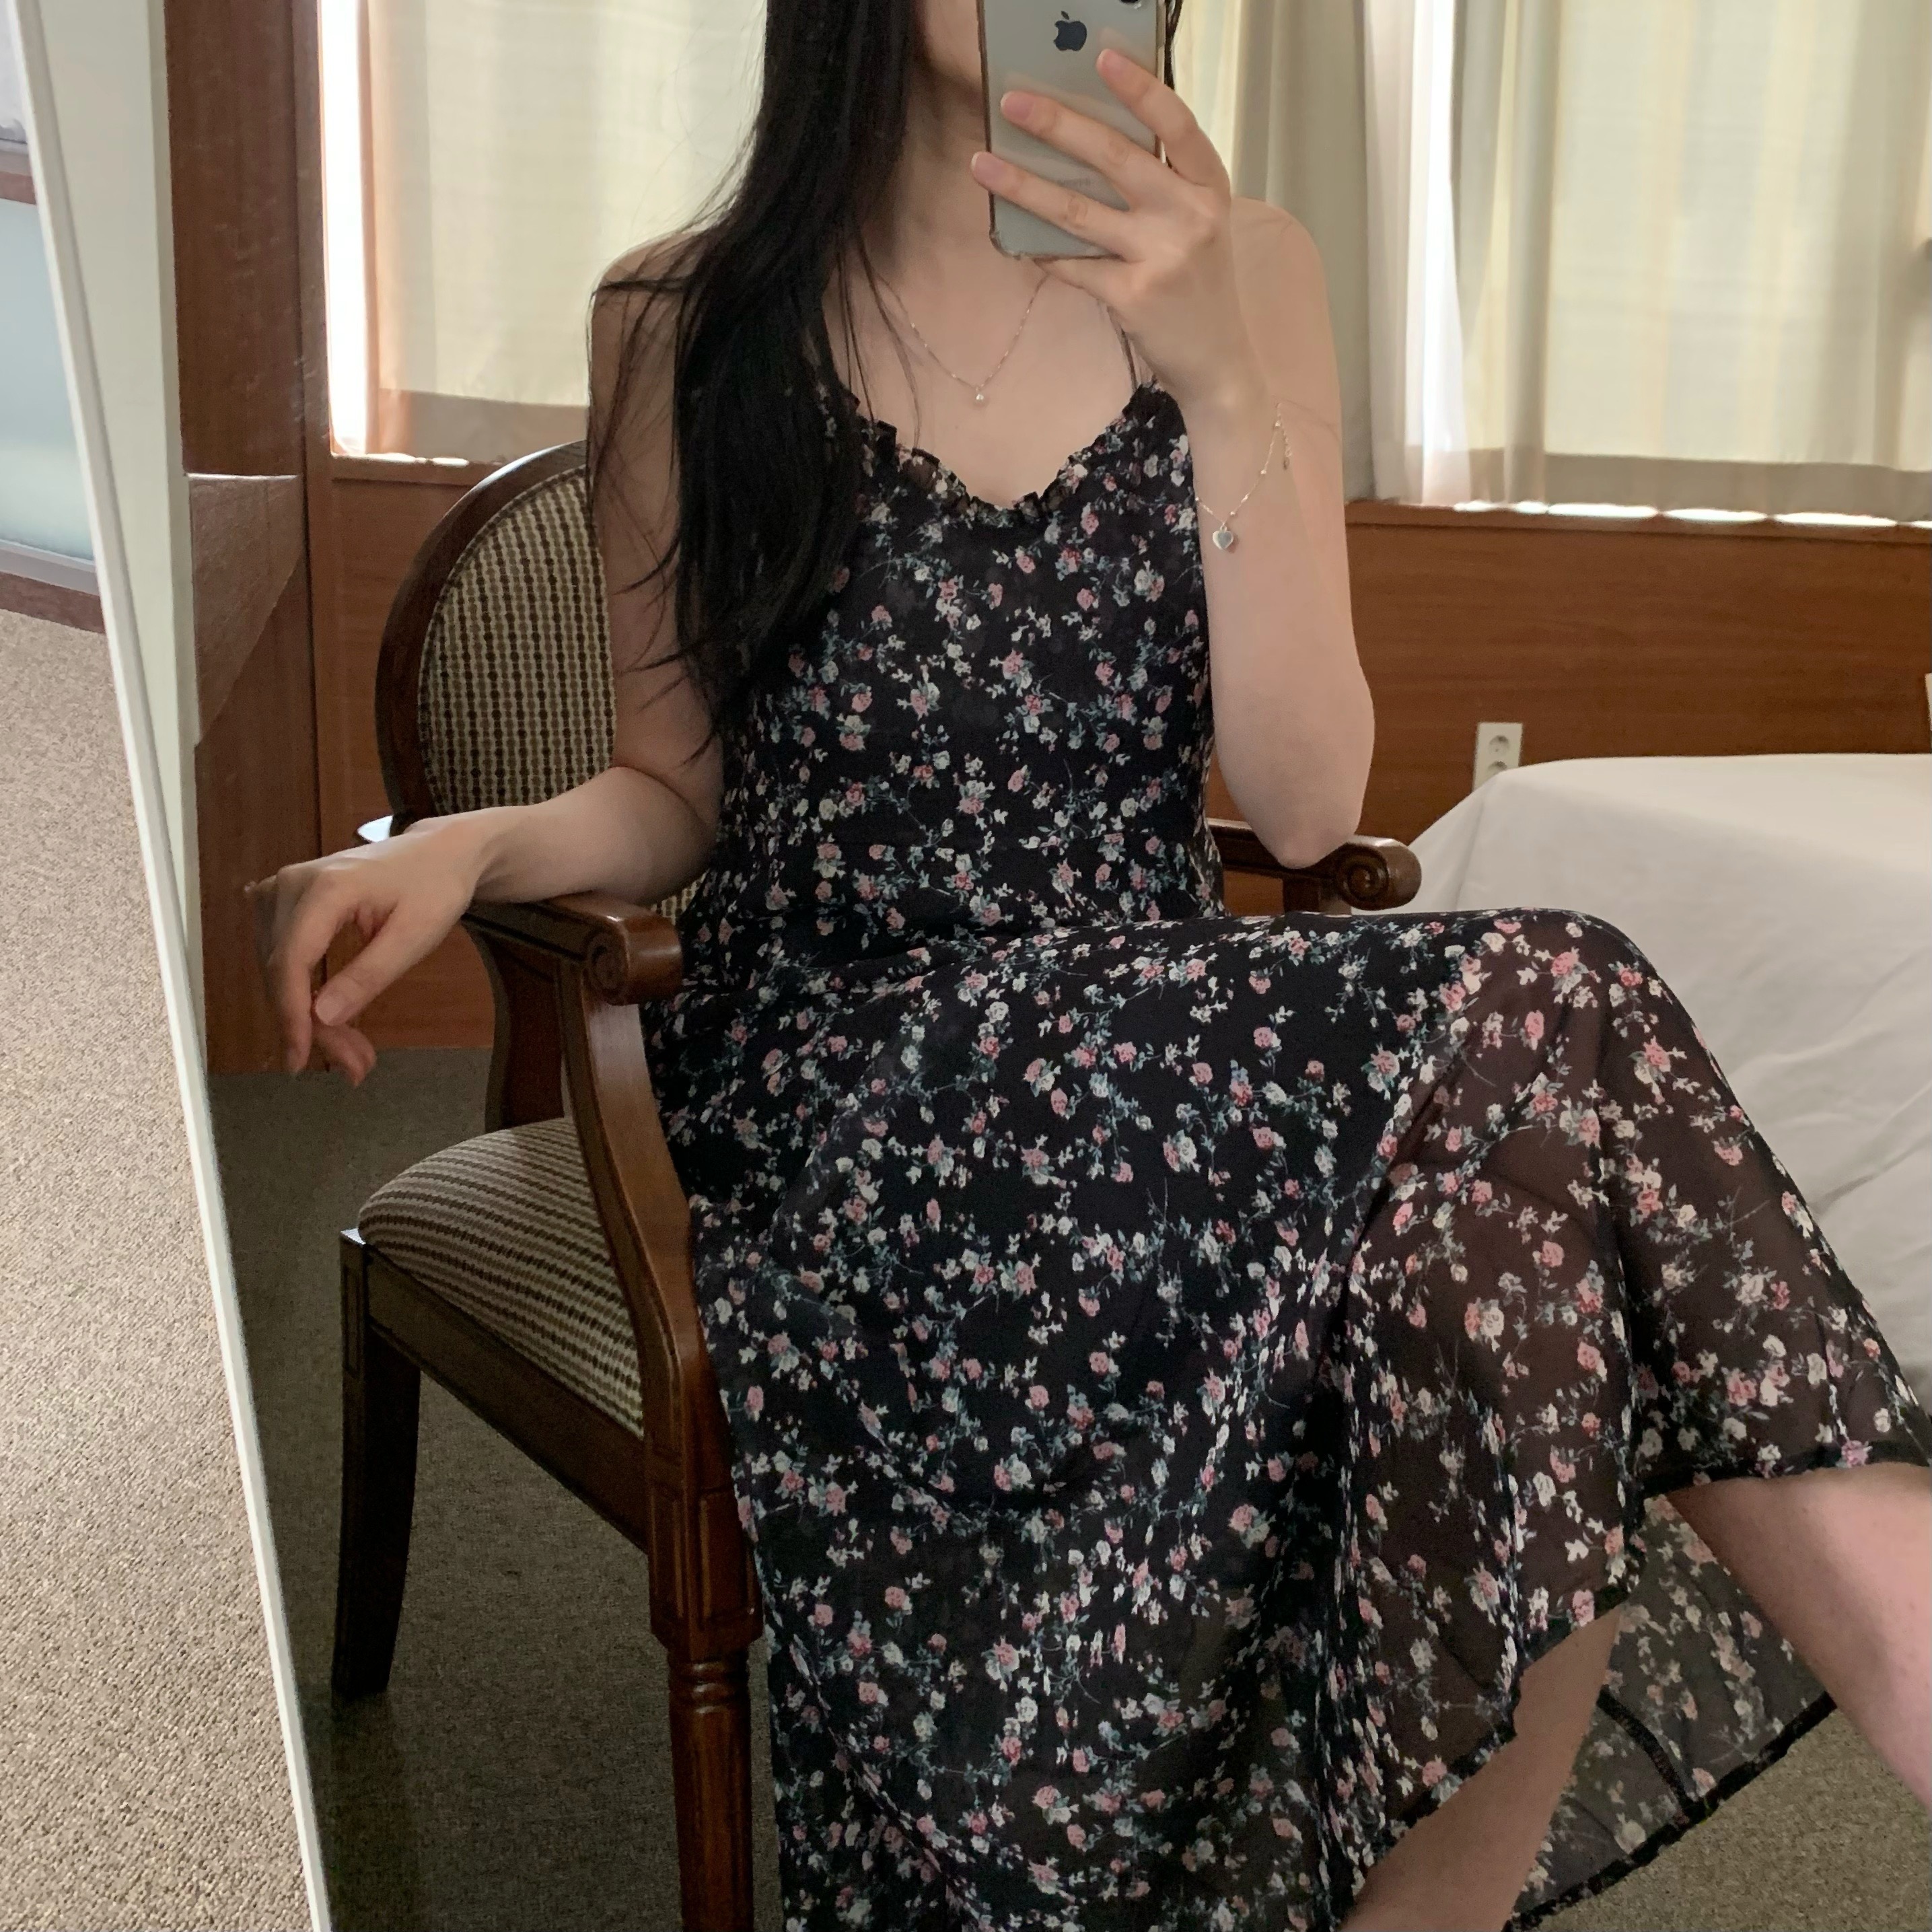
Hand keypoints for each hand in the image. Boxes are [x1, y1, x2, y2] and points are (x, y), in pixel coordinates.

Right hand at [245, 820, 483, 1082]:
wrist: (438, 853)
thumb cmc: (434, 886)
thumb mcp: (415, 935)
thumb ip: (368, 975)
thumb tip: (322, 1015)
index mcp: (326, 888)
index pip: (290, 961)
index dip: (290, 1015)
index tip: (300, 1059)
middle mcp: (293, 884)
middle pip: (282, 971)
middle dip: (312, 1026)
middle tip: (354, 1065)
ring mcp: (284, 890)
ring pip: (279, 970)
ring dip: (309, 1016)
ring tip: (353, 1050)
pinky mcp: (285, 902)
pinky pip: (283, 957)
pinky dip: (304, 993)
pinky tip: (330, 1020)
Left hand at [968, 50, 1265, 420]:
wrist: (1218, 361)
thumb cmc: (1200, 286)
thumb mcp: (1199, 226)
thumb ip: (1162, 186)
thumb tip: (1087, 146)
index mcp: (1209, 189)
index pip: (1178, 125)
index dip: (1141, 89)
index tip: (1102, 58)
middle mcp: (1190, 217)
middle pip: (1118, 158)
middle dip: (1059, 126)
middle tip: (1013, 102)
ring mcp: (1161, 258)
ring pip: (1080, 211)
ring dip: (1025, 186)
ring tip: (983, 165)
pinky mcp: (1132, 296)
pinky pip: (1073, 265)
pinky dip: (1041, 253)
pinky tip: (1014, 240)